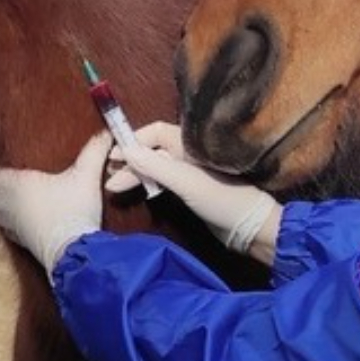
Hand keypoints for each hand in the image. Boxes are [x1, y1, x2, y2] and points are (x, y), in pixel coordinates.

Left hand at [0, 132, 111, 275]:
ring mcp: (11, 224)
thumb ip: (94, 151)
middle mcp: (5, 204)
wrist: (73, 252)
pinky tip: (13, 216)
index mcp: (13, 184)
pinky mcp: (20, 239)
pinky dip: (3, 217)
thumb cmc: (73, 209)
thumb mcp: (85, 176)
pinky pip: (4, 225)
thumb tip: (106, 131)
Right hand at [105, 123, 280, 257]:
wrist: (250, 228)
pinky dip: (150, 184)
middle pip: (154, 150)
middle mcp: (189, 154)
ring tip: (115, 186)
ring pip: (158, 166)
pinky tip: (139, 191)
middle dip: (131, 162)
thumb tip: (125, 150)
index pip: (156, 132)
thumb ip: (155, 166)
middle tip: (109, 176)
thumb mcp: (186, 182)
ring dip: (138, 174)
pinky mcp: (192, 189)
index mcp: (191, 144)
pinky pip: (165, 180)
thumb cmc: (222, 199)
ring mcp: (191, 172)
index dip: (134, 141)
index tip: (114, 156)